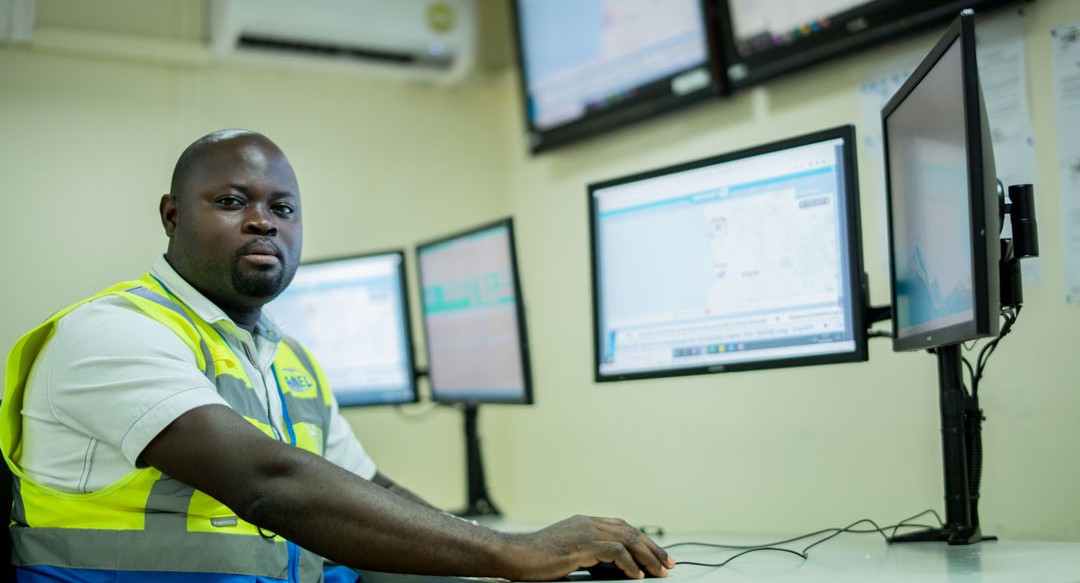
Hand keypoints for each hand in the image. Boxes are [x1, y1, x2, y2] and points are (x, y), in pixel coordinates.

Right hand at [504, 515, 674, 580]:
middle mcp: (588, 523)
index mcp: (585, 522)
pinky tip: (636, 575)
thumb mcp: (567, 551)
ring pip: (627, 540)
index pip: (623, 526)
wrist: (515, 555)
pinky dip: (629, 564)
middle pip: (630, 531)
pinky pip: (615, 552)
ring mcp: (585, 533)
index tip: (658, 554)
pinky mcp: (581, 547)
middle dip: (653, 548)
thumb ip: (589, 553)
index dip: (643, 540)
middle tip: (668, 563)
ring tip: (659, 571)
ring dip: (647, 557)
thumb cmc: (536, 558)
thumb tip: (612, 566)